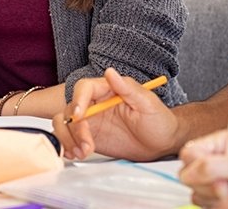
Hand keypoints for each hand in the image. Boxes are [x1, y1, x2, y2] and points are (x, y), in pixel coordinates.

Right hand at [52, 67, 179, 160]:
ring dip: (69, 140)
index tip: (79, 116)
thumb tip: (110, 72)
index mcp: (108, 90)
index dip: (78, 100)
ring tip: (83, 153)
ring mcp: (91, 121)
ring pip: (64, 124)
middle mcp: (95, 103)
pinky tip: (77, 154)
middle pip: (69, 109)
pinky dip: (68, 147)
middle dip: (74, 129)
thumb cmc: (159, 120)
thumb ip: (128, 88)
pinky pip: (69, 139)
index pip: (84, 88)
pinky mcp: (89, 137)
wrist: (162, 143)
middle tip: (87, 145)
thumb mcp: (148, 103)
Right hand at [178, 131, 227, 207]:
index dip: (196, 166)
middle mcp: (215, 161)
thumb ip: (214, 167)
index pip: (188, 155)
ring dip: (218, 198)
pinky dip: (222, 206)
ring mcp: (217, 181)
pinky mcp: (221, 198)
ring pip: (197, 194)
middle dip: (210, 185)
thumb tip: (188, 171)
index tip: (215, 174)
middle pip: (189, 177)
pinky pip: (207, 205)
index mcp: (218, 144)